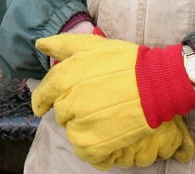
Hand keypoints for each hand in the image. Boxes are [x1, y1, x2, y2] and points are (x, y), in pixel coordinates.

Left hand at [31, 34, 194, 165]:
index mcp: (65, 79)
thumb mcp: (93, 45)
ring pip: (71, 132)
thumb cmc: (125, 62)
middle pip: (60, 112)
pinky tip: (104, 135)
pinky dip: (92, 147)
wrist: (155, 83)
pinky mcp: (95, 145)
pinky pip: (84, 151)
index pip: (44, 94)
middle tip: (92, 103)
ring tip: (101, 117)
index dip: (43, 99)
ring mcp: (81, 127)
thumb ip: (62, 44)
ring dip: (81, 127)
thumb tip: (40, 44)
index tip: (44, 105)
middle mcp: (68, 104)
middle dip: (71, 109)